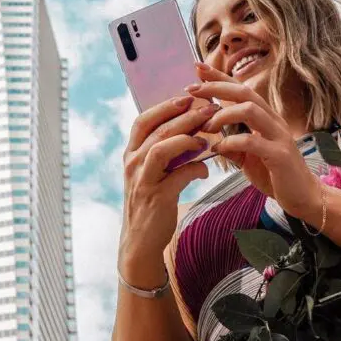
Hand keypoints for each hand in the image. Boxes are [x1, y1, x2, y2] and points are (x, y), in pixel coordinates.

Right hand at [120, 95, 218, 285]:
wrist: (140, 241)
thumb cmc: (151, 202)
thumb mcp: (151, 174)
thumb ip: (164, 153)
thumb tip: (191, 130)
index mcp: (131, 154)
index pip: (143, 120)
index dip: (164, 106)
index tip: (186, 98)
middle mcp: (133, 164)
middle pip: (158, 130)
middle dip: (186, 117)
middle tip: (210, 109)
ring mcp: (142, 180)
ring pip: (162, 147)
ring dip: (188, 138)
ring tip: (207, 138)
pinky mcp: (156, 197)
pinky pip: (178, 175)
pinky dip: (195, 169)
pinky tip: (205, 171)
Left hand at [186, 62, 320, 218]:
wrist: (303, 197)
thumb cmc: (276, 176)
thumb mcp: (248, 159)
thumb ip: (232, 146)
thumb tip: (211, 140)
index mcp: (266, 118)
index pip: (242, 90)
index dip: (220, 77)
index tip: (197, 68)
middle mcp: (274, 121)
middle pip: (245, 92)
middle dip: (217, 87)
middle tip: (192, 90)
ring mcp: (279, 136)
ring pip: (250, 110)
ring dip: (223, 114)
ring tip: (206, 126)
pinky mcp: (280, 155)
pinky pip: (252, 141)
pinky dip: (231, 142)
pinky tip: (218, 149)